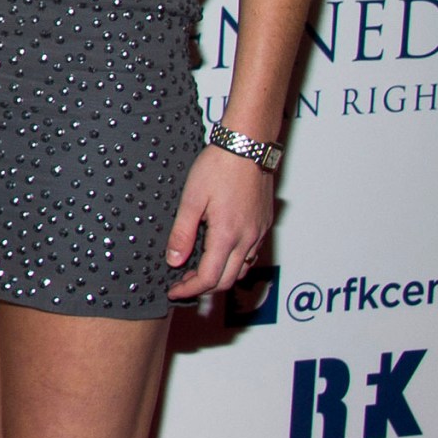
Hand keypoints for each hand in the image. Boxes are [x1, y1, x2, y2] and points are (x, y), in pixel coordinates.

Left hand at [163, 145, 274, 300]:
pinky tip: (219, 252)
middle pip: (227, 280)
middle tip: (182, 283)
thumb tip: (174, 261)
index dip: (189, 290)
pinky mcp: (264, 224)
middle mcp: (247, 238)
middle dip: (203, 287)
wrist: (247, 146)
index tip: (174, 291)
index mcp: (227, 235)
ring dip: (220, 276)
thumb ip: (182, 233)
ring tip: (197, 270)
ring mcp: (259, 232)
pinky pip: (251, 254)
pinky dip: (234, 262)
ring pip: (241, 269)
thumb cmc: (218, 167)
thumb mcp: (191, 199)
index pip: (209, 278)